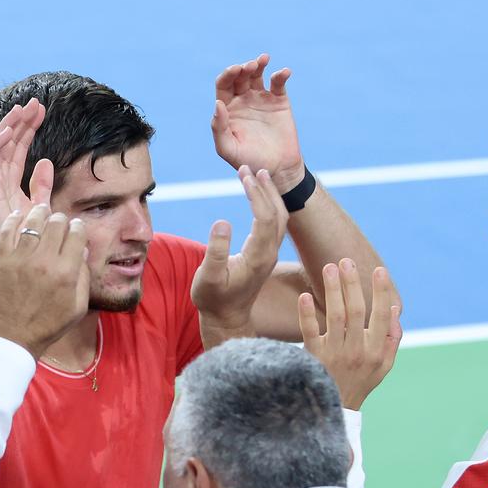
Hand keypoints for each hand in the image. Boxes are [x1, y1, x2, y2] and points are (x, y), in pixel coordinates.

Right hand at [0, 101, 54, 254]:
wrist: (19, 258)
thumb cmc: (30, 237)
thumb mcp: (41, 206)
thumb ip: (42, 186)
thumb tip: (45, 162)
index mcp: (12, 183)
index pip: (19, 149)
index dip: (29, 129)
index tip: (41, 111)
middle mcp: (1, 180)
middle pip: (9, 144)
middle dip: (21, 122)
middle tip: (35, 103)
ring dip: (10, 126)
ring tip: (22, 108)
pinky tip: (10, 128)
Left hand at [0, 206, 89, 357]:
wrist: (13, 337)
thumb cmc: (48, 325)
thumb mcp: (78, 307)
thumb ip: (84, 277)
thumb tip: (82, 251)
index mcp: (66, 273)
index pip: (77, 233)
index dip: (78, 228)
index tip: (75, 231)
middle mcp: (44, 262)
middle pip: (57, 222)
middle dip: (61, 220)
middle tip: (58, 225)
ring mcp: (21, 259)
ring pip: (33, 220)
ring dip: (40, 213)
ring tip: (41, 214)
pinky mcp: (2, 260)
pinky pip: (7, 228)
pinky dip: (15, 218)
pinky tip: (20, 216)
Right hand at [192, 166, 286, 345]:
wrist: (226, 318)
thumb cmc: (212, 299)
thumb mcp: (207, 276)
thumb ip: (215, 250)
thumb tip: (222, 221)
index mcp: (258, 256)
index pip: (265, 217)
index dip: (256, 194)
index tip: (243, 175)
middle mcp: (270, 253)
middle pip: (278, 213)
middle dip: (266, 188)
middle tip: (250, 169)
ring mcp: (270, 254)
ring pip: (280, 218)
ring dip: (270, 195)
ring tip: (257, 175)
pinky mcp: (266, 254)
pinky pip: (274, 224)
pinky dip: (268, 205)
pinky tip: (257, 196)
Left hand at [212, 54, 304, 191]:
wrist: (277, 169)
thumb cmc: (248, 161)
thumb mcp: (228, 149)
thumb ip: (219, 128)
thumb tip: (217, 104)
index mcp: (227, 109)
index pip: (223, 85)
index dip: (227, 74)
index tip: (235, 70)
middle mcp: (242, 100)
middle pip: (240, 76)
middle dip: (243, 68)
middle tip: (249, 66)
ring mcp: (261, 99)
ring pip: (257, 75)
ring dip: (258, 65)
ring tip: (262, 60)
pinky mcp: (279, 101)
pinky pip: (278, 83)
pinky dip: (281, 75)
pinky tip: (284, 72)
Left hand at [299, 261, 401, 409]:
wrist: (334, 409)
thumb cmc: (359, 382)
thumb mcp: (383, 366)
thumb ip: (391, 339)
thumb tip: (395, 310)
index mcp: (377, 351)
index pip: (382, 316)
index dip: (381, 293)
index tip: (379, 270)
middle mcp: (358, 351)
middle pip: (357, 311)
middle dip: (353, 284)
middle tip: (347, 261)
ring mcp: (335, 354)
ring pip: (336, 316)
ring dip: (333, 289)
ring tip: (329, 267)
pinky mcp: (314, 357)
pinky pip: (310, 332)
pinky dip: (307, 314)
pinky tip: (304, 296)